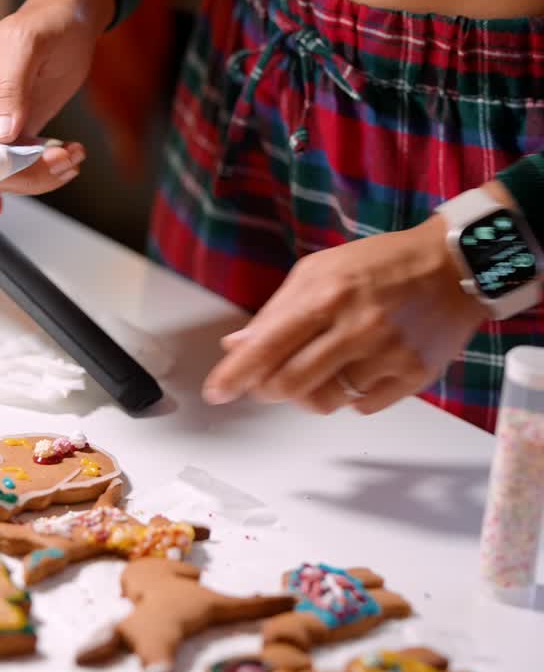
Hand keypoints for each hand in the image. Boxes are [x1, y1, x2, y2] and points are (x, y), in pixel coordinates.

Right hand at [0, 0, 114, 217]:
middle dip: (27, 174)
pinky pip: (27, 166)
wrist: (70, 19)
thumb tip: (0, 135)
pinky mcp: (17, 132)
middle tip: (64, 160)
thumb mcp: (29, 45)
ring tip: (74, 153)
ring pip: (10, 173)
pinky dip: (51, 167)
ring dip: (44, 173)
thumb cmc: (48, 22)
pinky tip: (72, 151)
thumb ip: (11, 88)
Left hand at [202, 214, 484, 415]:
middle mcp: (356, 327)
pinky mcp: (413, 376)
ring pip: (326, 402)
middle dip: (269, 390)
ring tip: (321, 369)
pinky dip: (351, 396)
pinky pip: (362, 407)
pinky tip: (360, 368)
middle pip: (291, 385)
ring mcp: (387, 355)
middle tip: (268, 384)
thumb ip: (277, 310)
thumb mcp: (321, 270)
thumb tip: (237, 346)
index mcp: (327, 294)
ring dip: (310, 395)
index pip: (268, 345)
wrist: (454, 265)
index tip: (216, 392)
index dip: (235, 374)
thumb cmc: (381, 264)